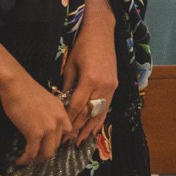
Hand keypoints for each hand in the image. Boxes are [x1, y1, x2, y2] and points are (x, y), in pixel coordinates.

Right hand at [1, 72, 73, 165]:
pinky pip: (31, 153)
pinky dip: (25, 160)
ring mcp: (48, 128)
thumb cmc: (27, 91)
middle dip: (46, 152)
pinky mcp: (35, 133)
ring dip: (37, 159)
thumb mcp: (48, 102)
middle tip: (36, 156)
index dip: (58, 141)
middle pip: (56, 145)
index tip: (49, 145)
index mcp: (62, 112)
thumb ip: (51, 114)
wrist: (17, 86)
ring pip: (46, 153)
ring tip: (28, 160)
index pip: (67, 132)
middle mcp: (59, 121)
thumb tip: (45, 127)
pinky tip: (18, 161)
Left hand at [61, 0, 118, 144]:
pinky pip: (107, 107)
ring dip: (89, 128)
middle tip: (66, 143)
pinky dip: (100, 120)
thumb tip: (61, 103)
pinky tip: (94, 130)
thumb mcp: (70, 65)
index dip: (68, 121)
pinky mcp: (115, 85)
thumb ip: (67, 85)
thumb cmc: (83, 45)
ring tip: (79, 142)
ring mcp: (111, 86)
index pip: (77, 106)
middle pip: (89, 113)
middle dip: (77, 129)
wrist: (102, 31)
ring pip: (100, 113)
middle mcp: (103, 85)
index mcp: (90, 79)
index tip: (59, 133)